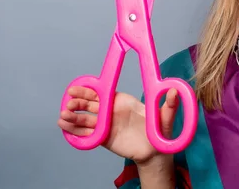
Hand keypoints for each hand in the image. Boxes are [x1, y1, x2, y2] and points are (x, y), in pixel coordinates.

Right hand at [57, 86, 178, 164]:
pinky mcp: (103, 138)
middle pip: (91, 104)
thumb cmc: (158, 130)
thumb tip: (174, 90)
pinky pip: (87, 135)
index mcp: (123, 101)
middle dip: (78, 102)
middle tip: (69, 103)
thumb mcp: (164, 117)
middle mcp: (112, 111)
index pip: (103, 92)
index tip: (78, 87)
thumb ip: (168, 105)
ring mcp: (106, 124)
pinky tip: (65, 129)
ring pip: (86, 119)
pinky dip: (75, 132)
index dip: (90, 89)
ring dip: (73, 117)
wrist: (154, 152)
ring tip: (63, 117)